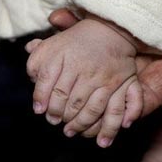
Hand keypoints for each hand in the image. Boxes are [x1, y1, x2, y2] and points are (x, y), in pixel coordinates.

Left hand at [25, 18, 141, 146]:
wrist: (110, 29)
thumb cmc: (76, 42)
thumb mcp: (52, 45)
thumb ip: (37, 60)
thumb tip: (31, 79)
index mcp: (67, 60)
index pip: (50, 85)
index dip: (43, 101)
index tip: (40, 112)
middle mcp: (89, 71)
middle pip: (72, 103)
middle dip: (63, 117)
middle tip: (59, 125)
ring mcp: (109, 79)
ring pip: (96, 109)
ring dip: (84, 125)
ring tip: (74, 132)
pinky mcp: (127, 82)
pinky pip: (129, 102)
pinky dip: (127, 116)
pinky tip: (122, 128)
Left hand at [50, 0, 161, 116]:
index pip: (149, 93)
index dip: (117, 107)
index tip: (86, 114)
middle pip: (119, 80)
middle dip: (85, 87)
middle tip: (48, 92)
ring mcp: (151, 38)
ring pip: (109, 54)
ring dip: (77, 54)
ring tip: (40, 51)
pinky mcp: (141, 20)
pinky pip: (110, 27)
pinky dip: (85, 25)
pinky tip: (60, 18)